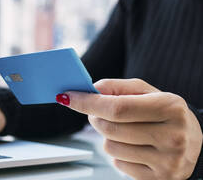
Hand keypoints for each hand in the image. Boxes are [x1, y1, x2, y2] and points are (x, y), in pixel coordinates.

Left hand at [56, 79, 202, 179]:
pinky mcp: (159, 179)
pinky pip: (118, 164)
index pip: (117, 108)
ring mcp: (167, 162)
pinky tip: (135, 147)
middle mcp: (172, 137)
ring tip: (125, 130)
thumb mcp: (149, 92)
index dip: (87, 102)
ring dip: (108, 136)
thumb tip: (91, 89)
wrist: (196, 142)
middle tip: (99, 112)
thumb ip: (118, 87)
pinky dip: (119, 154)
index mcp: (170, 108)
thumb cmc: (166, 113)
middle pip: (110, 128)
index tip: (68, 97)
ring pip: (110, 147)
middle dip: (95, 117)